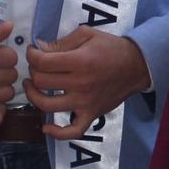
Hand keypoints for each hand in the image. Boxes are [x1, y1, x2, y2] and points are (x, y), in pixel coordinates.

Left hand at [26, 29, 149, 139]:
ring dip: (33, 95)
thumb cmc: (111, 48)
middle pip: (41, 82)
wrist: (136, 66)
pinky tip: (46, 128)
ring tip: (32, 86)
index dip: (31, 55)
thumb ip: (62, 41)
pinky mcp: (91, 114)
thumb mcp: (87, 34)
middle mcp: (80, 84)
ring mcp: (85, 102)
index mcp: (79, 61)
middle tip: (37, 65)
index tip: (33, 51)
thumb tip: (39, 49)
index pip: (42, 62)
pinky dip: (57, 133)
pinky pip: (72, 131)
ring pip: (47, 105)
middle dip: (33, 70)